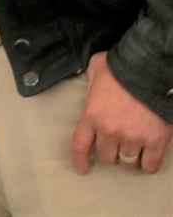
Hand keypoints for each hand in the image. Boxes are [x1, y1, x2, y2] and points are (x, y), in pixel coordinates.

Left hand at [71, 51, 172, 173]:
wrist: (149, 69)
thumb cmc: (120, 67)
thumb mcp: (95, 70)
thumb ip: (91, 81)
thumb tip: (92, 84)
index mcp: (91, 116)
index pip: (80, 146)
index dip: (80, 160)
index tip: (83, 169)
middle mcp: (110, 131)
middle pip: (107, 157)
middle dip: (110, 153)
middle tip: (115, 146)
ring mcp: (133, 138)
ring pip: (128, 162)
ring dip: (129, 158)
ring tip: (132, 151)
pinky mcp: (155, 141)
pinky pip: (150, 165)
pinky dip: (148, 165)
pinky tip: (147, 160)